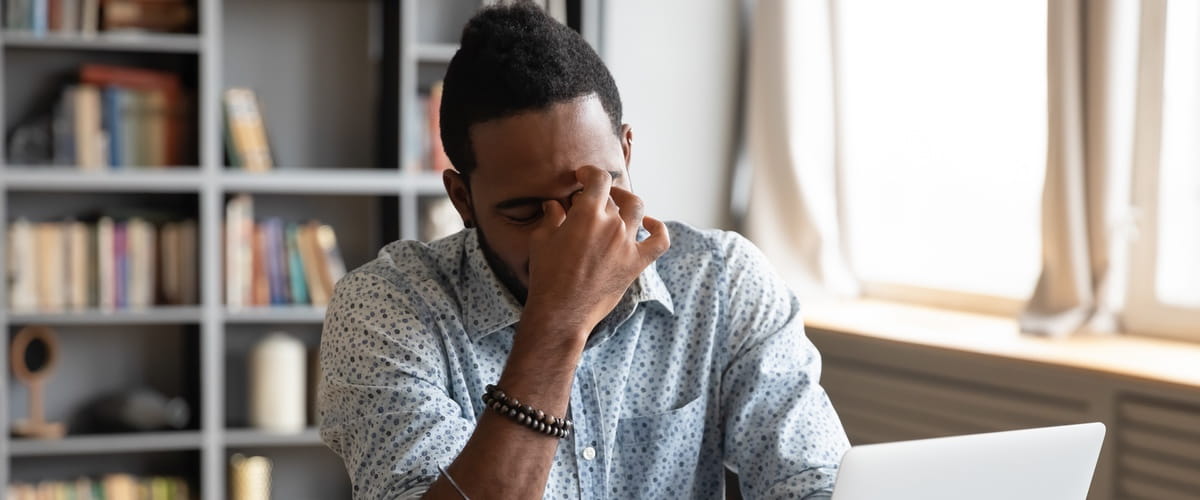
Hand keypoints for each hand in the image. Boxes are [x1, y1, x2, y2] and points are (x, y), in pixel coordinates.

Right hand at [524, 165, 669, 335]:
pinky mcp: (636, 263)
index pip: (599, 179)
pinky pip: (659, 241)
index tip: (582, 177)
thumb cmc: (547, 275)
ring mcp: (627, 244)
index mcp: (587, 214)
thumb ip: (551, 217)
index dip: (591, 173)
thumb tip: (554, 205)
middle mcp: (612, 225)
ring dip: (627, 202)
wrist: (562, 311)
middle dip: (600, 197)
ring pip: (637, 209)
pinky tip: (649, 224)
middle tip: (588, 204)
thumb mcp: (541, 240)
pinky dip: (658, 229)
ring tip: (616, 205)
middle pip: (613, 198)